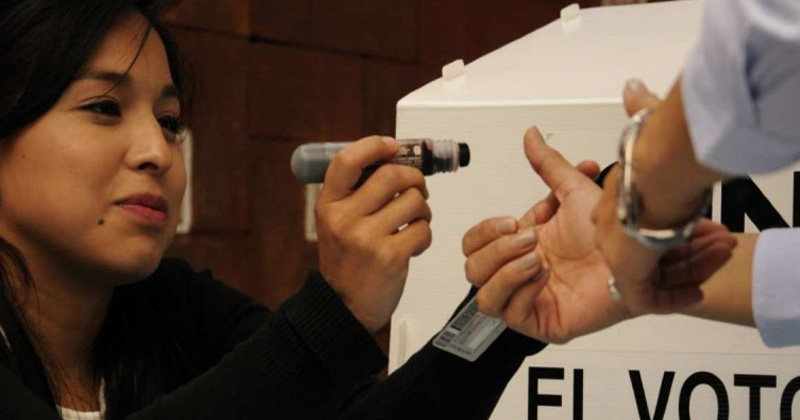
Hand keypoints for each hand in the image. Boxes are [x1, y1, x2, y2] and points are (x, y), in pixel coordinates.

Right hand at [316, 136, 432, 331]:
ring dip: (423, 210)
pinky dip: (425, 234)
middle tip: (417, 188)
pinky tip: (413, 244)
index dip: (374, 146)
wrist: (343, 306)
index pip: (347, 161)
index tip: (392, 146)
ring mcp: (367, 238)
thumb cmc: (347, 261)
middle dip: (414, 178)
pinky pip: (423, 229)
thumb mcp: (336, 222)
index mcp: (329, 204)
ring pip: (414, 201)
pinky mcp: (390, 257)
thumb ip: (358, 193)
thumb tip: (397, 160)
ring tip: (415, 221)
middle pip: (392, 175)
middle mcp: (344, 218)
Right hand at [464, 127, 624, 343]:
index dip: (485, 232)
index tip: (514, 220)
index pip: (474, 245)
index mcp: (521, 245)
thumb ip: (547, 164)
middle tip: (531, 238)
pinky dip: (521, 290)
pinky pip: (509, 313)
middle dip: (496, 250)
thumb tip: (530, 135)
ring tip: (538, 258)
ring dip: (506, 272)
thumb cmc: (614, 233)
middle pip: (472, 270)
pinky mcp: (542, 322)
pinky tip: (544, 275)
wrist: (639, 258)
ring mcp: (529, 299)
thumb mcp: (575, 191)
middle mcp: (520, 273)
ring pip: (483, 297)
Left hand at [591, 80, 736, 315]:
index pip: (627, 222)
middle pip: (642, 251)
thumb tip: (634, 88)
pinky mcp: (629, 277)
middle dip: (680, 247)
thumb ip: (639, 110)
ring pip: (652, 274)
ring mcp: (619, 256)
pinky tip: (697, 291)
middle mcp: (613, 231)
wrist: (654, 177)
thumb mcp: (643, 127)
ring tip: (719, 252)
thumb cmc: (651, 156)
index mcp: (613, 203)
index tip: (686, 217)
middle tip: (714, 238)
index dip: (658, 222)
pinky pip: (650, 299)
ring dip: (690, 265)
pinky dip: (675, 297)